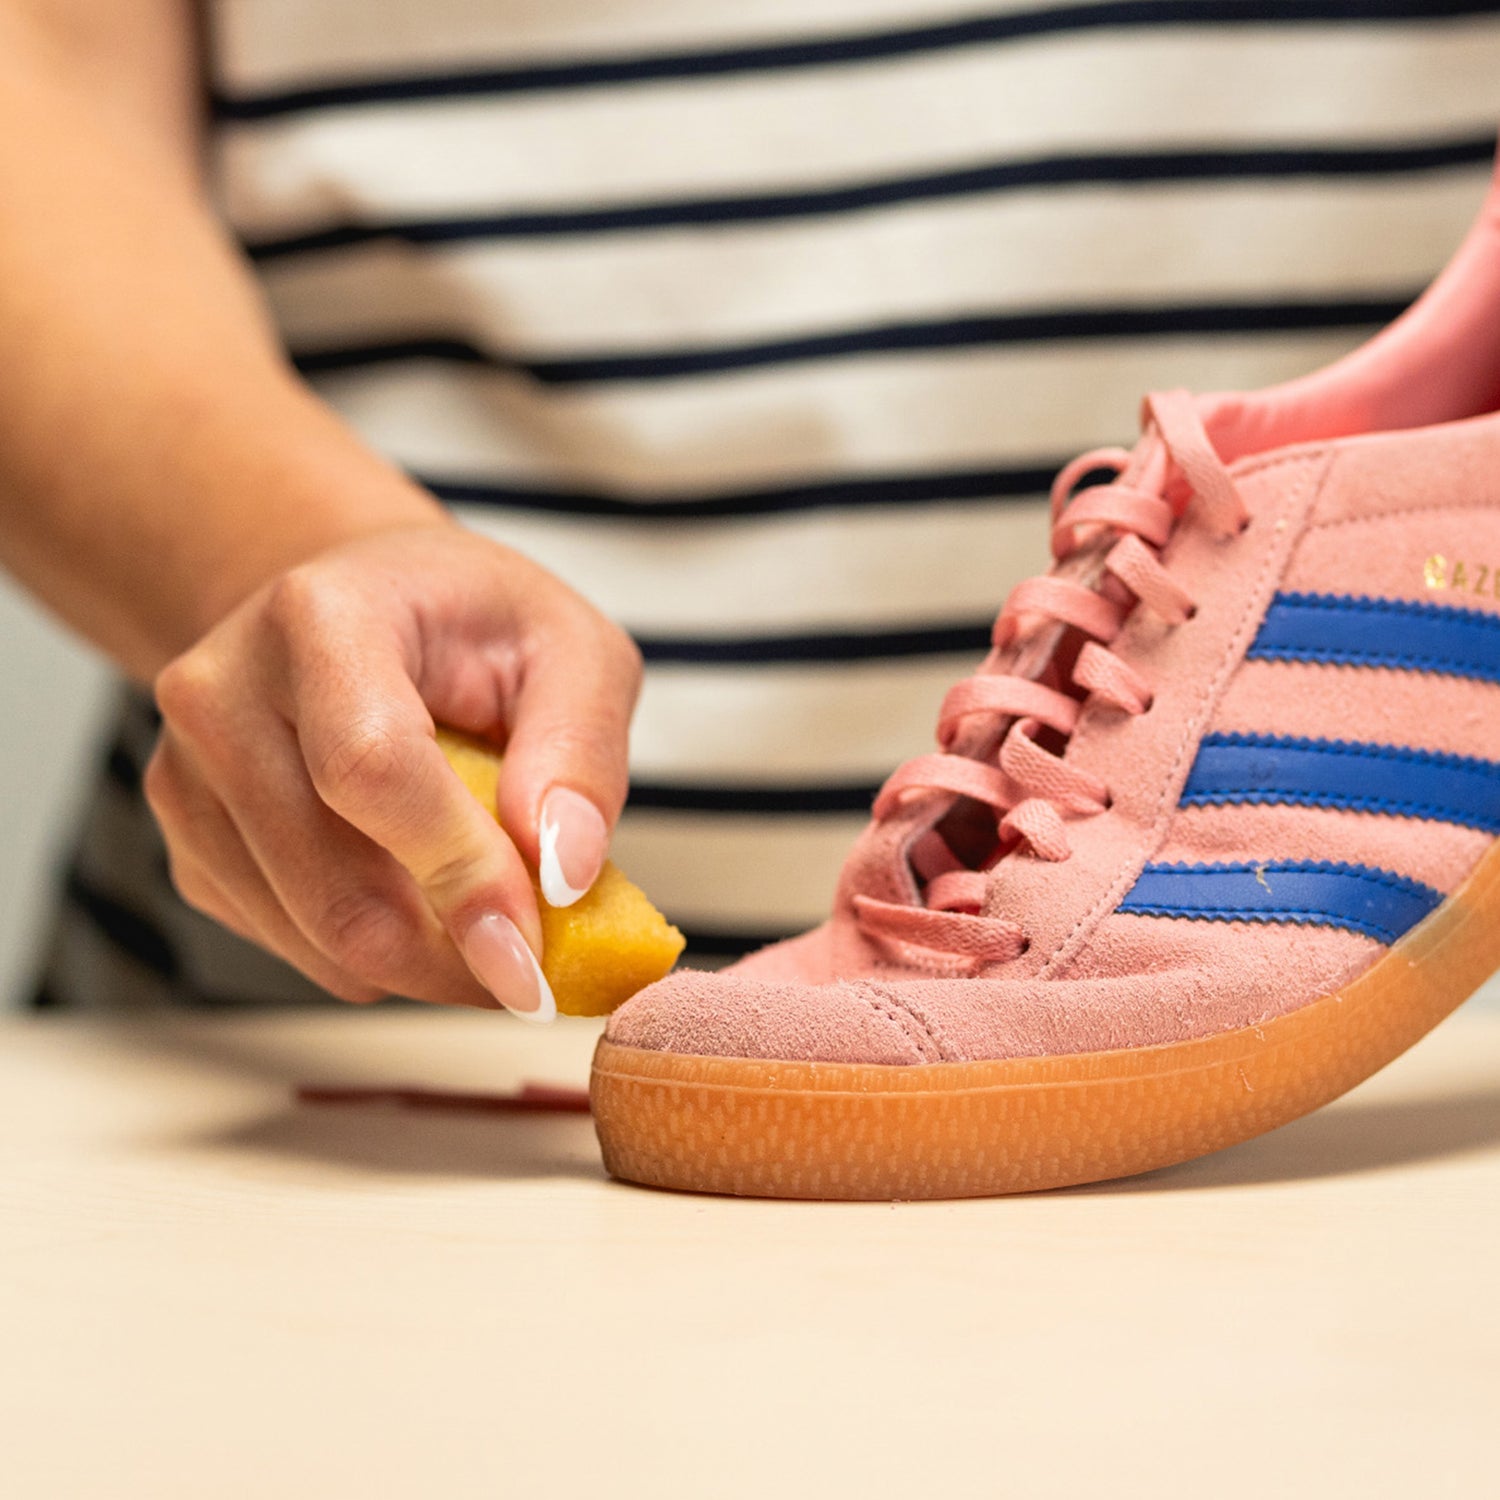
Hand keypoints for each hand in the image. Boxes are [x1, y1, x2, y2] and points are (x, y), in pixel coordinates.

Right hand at [143, 521, 641, 1015]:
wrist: (363, 607)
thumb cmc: (471, 624)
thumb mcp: (574, 651)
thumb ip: (580, 752)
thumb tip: (562, 873)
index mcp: (322, 615)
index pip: (372, 768)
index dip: (459, 872)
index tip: (533, 948)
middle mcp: (225, 692)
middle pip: (334, 883)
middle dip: (453, 954)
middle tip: (540, 970)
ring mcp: (189, 776)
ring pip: (315, 937)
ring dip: (425, 962)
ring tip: (494, 913)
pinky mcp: (190, 846)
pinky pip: (293, 947)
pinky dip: (377, 954)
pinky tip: (424, 895)